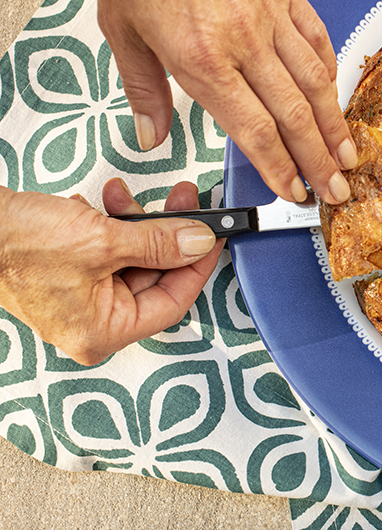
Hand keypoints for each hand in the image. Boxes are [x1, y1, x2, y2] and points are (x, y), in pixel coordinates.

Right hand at [0, 179, 222, 364]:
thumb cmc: (16, 243)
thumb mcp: (103, 240)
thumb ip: (159, 243)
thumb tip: (199, 242)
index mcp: (102, 332)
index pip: (172, 301)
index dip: (197, 265)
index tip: (215, 234)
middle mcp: (91, 322)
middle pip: (155, 277)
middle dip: (167, 235)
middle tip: (183, 201)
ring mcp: (79, 299)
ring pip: (133, 258)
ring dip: (137, 223)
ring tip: (125, 198)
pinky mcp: (68, 273)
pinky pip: (109, 250)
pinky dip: (112, 224)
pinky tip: (101, 203)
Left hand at [90, 0, 356, 204]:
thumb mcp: (120, 25)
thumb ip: (143, 88)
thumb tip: (151, 136)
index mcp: (201, 58)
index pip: (253, 129)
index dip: (279, 168)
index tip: (294, 193)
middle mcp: (244, 42)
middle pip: (294, 115)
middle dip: (319, 160)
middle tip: (338, 190)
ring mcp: (271, 15)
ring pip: (315, 81)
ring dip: (335, 124)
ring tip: (350, 155)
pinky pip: (317, 38)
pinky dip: (331, 70)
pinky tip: (335, 92)